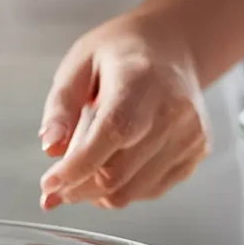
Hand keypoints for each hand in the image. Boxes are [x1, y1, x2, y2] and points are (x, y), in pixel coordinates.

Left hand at [38, 8, 208, 209]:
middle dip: (77, 188)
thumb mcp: (78, 65)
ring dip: (94, 195)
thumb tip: (50, 146)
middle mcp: (174, 110)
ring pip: (130, 192)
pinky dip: (120, 191)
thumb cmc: (120, 56)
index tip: (48, 184)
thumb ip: (61, 107)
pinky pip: (148, 192)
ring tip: (80, 174)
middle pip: (118, 174)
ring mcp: (190, 135)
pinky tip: (109, 169)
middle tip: (54, 188)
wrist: (170, 49)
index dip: (77, 166)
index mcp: (142, 80)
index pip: (113, 133)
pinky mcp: (195, 154)